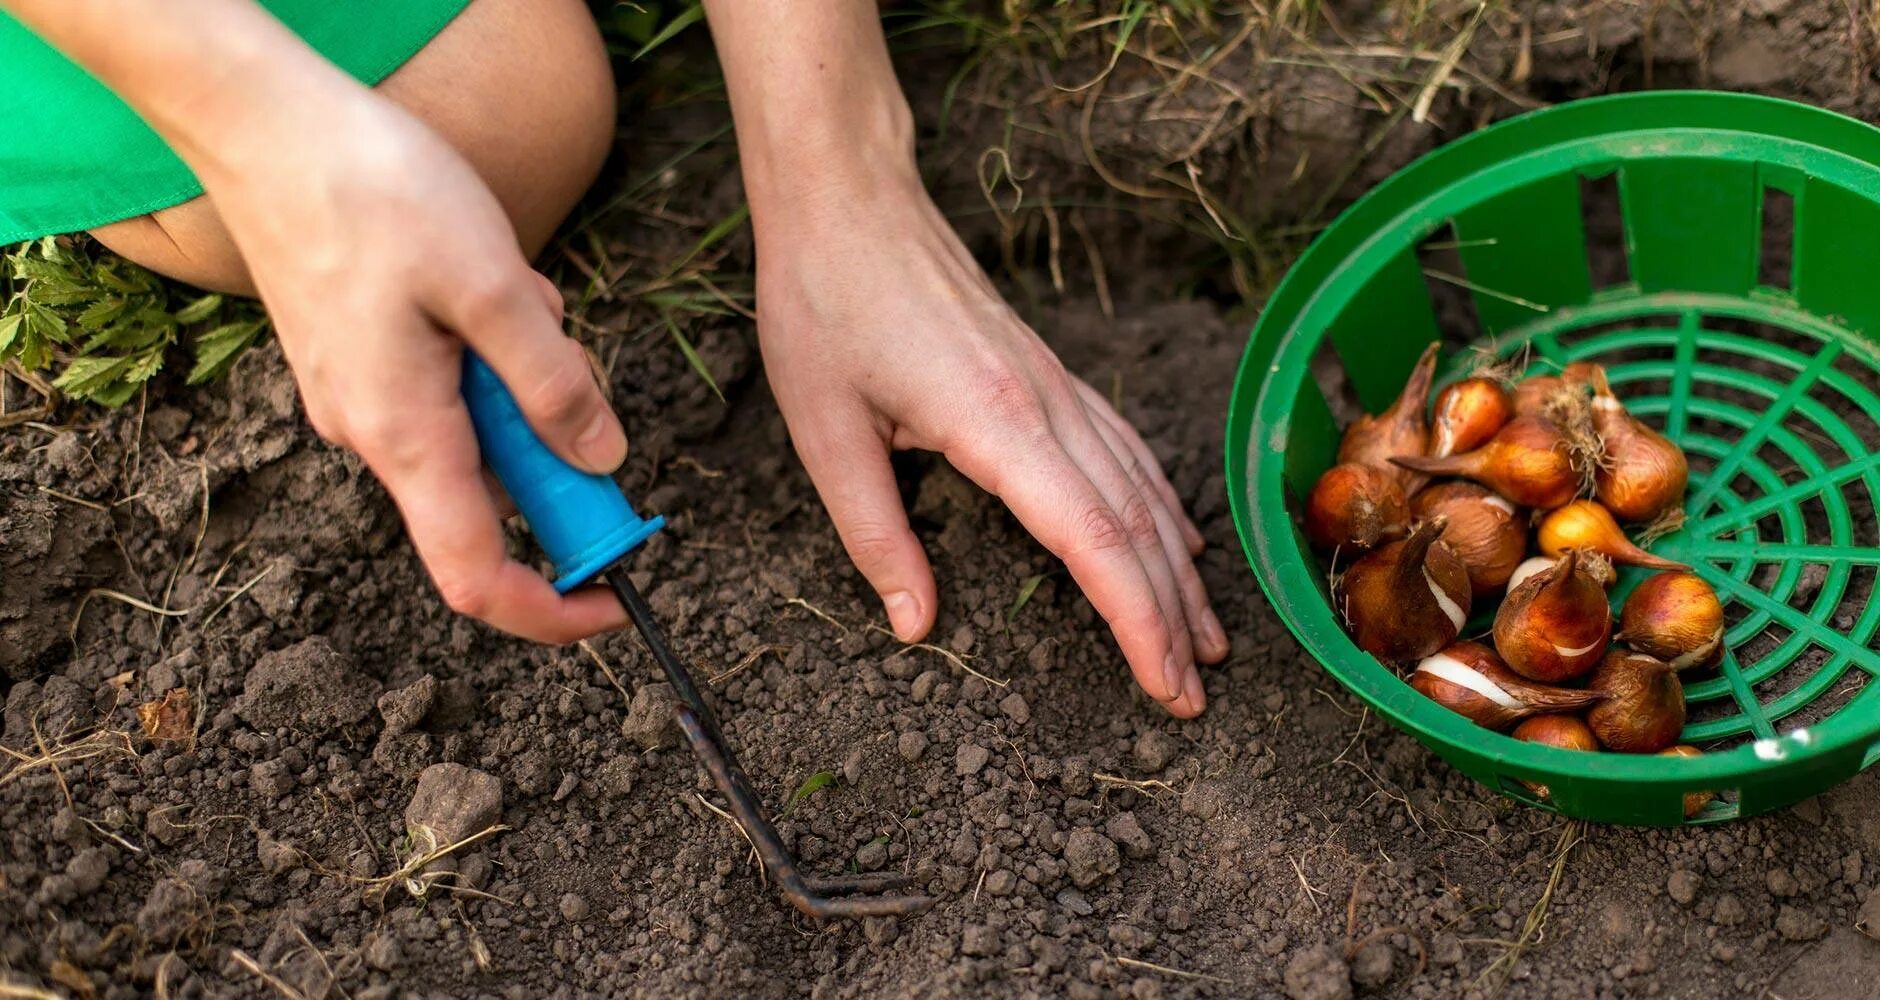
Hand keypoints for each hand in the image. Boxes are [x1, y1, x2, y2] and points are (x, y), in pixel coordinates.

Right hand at [197, 87, 628, 641]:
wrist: (263, 124)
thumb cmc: (374, 192)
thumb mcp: (494, 286)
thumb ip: (553, 384)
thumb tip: (602, 462)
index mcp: (405, 435)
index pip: (476, 576)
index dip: (552, 609)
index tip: (617, 599)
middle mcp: (373, 435)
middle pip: (492, 496)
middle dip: (553, 440)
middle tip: (563, 352)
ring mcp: (361, 399)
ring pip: (479, 429)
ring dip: (523, 378)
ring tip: (509, 289)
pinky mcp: (361, 362)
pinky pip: (451, 388)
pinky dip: (488, 350)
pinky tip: (480, 280)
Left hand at [752, 166, 1227, 716]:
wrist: (848, 202)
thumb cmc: (824, 306)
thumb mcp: (825, 432)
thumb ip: (875, 535)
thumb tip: (914, 625)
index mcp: (995, 423)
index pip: (1092, 538)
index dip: (1137, 620)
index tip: (1165, 683)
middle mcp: (1046, 403)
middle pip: (1135, 524)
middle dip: (1171, 616)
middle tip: (1193, 694)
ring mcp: (1056, 384)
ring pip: (1143, 487)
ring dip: (1179, 568)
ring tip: (1206, 638)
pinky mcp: (1048, 372)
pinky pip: (1126, 448)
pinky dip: (1161, 505)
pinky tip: (1176, 539)